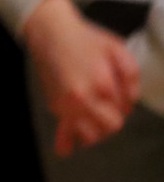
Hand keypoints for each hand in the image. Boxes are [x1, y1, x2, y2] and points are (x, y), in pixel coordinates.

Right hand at [22, 0, 140, 155]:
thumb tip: (128, 101)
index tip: (117, 93)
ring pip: (88, 135)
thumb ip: (131, 77)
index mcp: (101, 84)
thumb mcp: (117, 49)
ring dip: (95, 131)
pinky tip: (65, 150)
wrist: (49, 31)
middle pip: (108, 128)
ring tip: (94, 119)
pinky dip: (64, 143)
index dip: (122, 105)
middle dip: (111, 118)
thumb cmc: (84, 38)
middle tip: (107, 104)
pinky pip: (61, 132)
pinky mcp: (53, 105)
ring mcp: (65, 104)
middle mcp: (82, 99)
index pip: (122, 112)